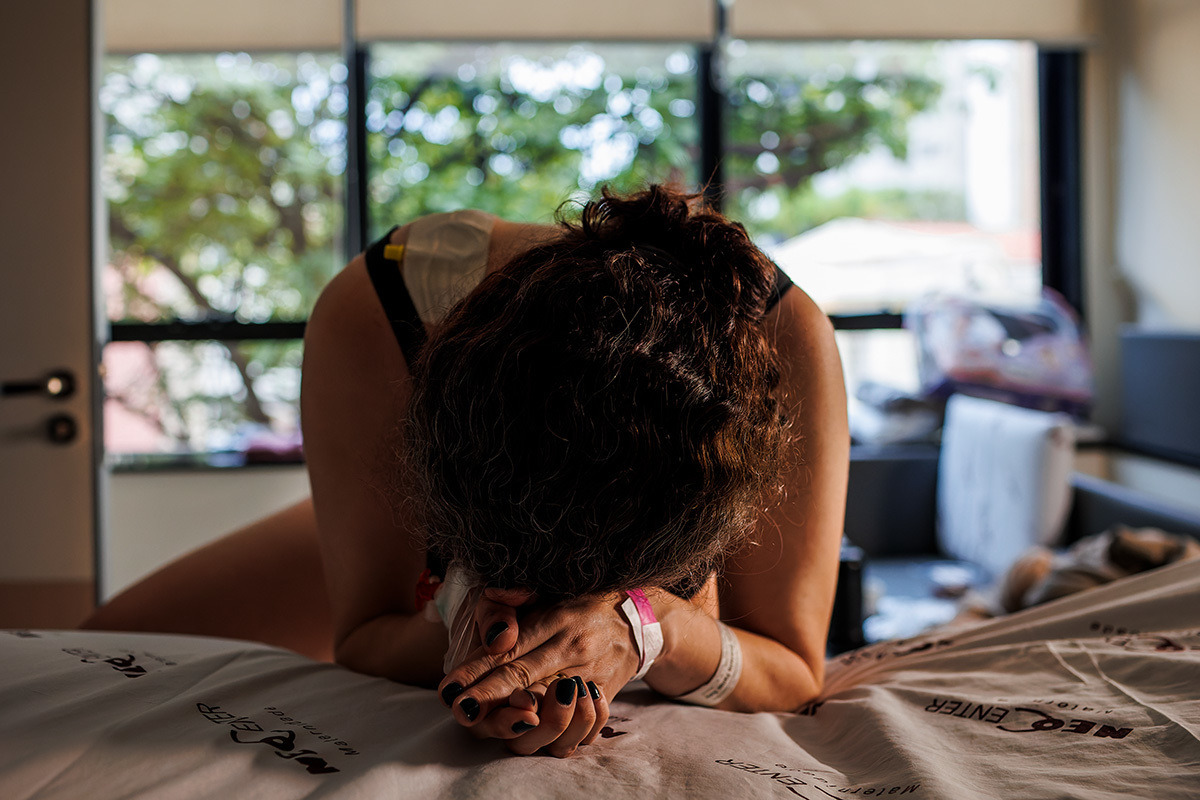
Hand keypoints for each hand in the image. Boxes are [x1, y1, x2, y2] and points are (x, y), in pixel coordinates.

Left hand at [437, 594, 639, 755]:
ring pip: (548, 703)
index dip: (477, 669)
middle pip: (523, 676)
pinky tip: (525, 732)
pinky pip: (575, 718)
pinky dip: (551, 728)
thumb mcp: (549, 590)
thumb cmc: (581, 603)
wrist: (638, 618)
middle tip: (459, 709)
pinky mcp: (604, 693)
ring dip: (514, 717)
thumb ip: (513, 601)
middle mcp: (573, 646)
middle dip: (487, 696)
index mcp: (556, 617)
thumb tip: (493, 623)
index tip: (450, 686)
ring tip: (483, 723)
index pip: (510, 647)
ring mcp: (590, 672)